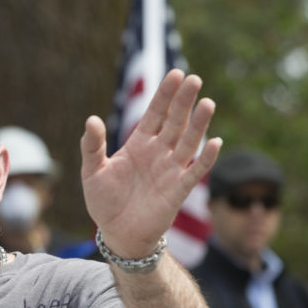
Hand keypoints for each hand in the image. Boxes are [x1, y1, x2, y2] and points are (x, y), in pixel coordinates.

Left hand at [80, 69, 221, 257]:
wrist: (117, 233)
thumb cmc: (104, 202)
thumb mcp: (92, 171)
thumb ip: (92, 146)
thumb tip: (91, 119)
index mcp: (138, 144)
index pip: (155, 114)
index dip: (165, 95)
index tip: (176, 74)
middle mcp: (158, 153)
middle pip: (175, 122)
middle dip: (184, 102)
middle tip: (194, 79)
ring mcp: (170, 170)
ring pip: (188, 142)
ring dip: (198, 124)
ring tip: (207, 103)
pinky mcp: (177, 191)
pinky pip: (194, 172)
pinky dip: (205, 159)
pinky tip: (215, 142)